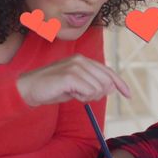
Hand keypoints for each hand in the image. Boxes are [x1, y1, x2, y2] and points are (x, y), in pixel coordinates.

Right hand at [16, 54, 130, 106]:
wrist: (29, 89)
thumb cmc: (52, 88)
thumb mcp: (76, 87)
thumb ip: (93, 85)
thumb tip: (111, 88)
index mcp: (83, 60)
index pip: (108, 71)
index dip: (120, 83)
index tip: (128, 94)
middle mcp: (81, 60)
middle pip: (106, 81)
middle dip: (99, 94)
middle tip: (82, 97)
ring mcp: (75, 66)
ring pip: (98, 88)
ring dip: (88, 97)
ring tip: (74, 94)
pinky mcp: (70, 76)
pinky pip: (88, 92)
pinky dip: (82, 97)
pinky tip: (72, 94)